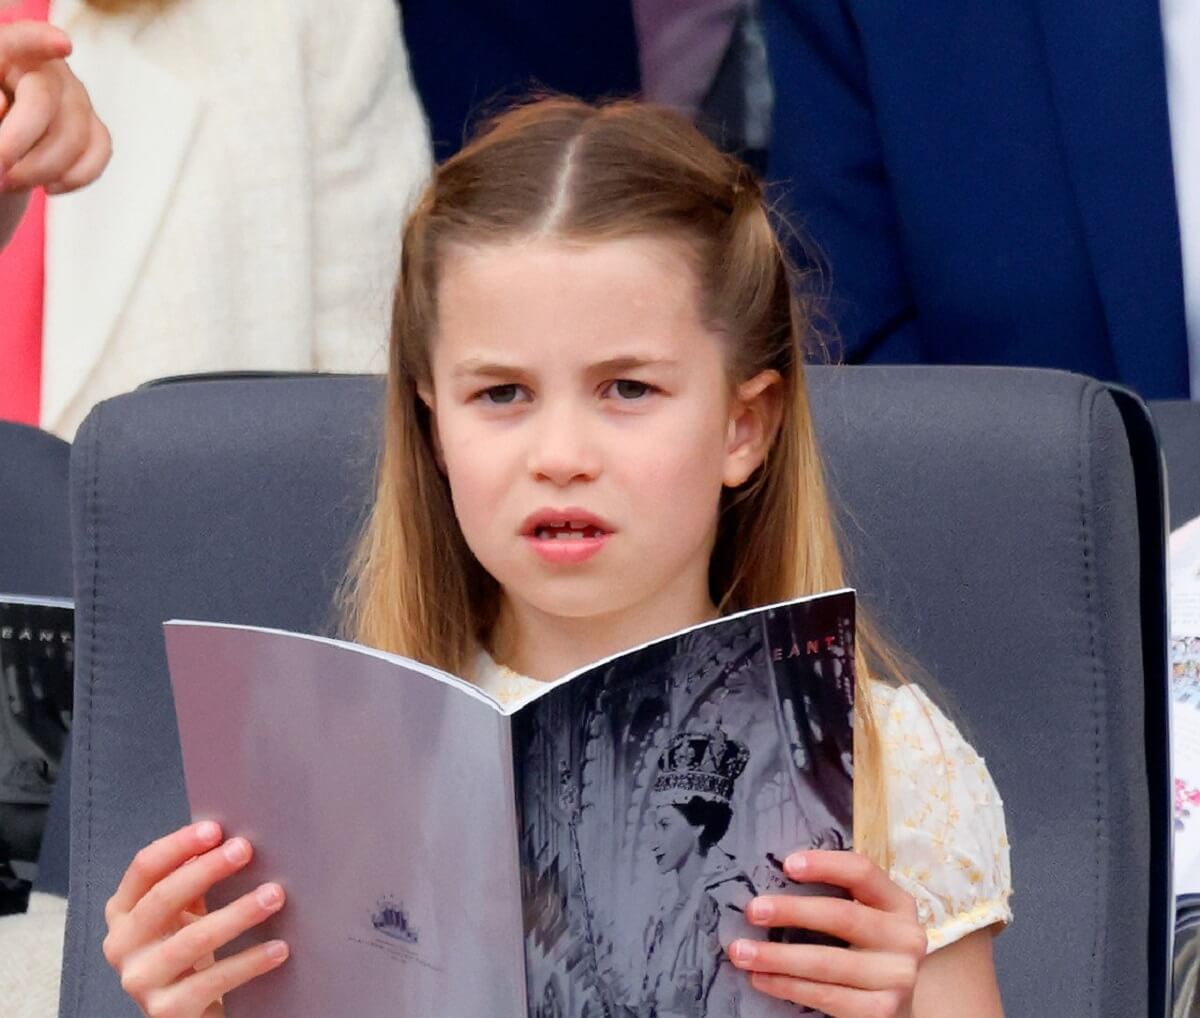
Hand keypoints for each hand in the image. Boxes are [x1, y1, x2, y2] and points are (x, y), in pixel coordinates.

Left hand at [0, 20, 110, 193]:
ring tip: (10, 181)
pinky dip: (74, 177)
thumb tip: (2, 103)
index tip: (63, 44)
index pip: (22, 40)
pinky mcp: (95, 127)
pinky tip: (49, 187)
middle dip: (17, 141)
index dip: (42, 40)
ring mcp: (76, 97)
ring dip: (40, 169)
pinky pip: (98, 153)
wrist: (1, 150)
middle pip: (43, 100)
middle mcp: (46, 68)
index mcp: (6, 51)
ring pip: (73, 135)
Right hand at [103, 821, 289, 1017]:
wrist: (189, 1013)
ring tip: (274, 895)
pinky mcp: (165, 1012)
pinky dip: (250, 961)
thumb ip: (195, 877)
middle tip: (246, 850)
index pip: (144, 868)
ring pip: (193, 939)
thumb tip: (231, 838)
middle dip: (208, 870)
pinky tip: (278, 948)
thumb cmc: (190, 948)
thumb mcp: (185, 910)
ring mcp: (140, 981)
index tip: (216, 830)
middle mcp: (122, 946)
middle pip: (163, 898)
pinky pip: (214, 980)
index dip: (178, 845)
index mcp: (123, 911)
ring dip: (238, 913)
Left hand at [727, 850, 925, 1017]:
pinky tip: (761, 979)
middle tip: (752, 911)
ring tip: (741, 952)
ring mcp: (897, 978)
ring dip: (777, 957)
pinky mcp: (882, 1012)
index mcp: (898, 903)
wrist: (899, 1007)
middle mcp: (905, 937)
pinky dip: (787, 986)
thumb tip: (774, 881)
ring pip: (827, 963)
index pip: (863, 872)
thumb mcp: (866, 917)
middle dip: (792, 912)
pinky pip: (825, 996)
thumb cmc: (868, 950)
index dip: (826, 864)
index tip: (787, 864)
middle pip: (842, 916)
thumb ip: (836, 897)